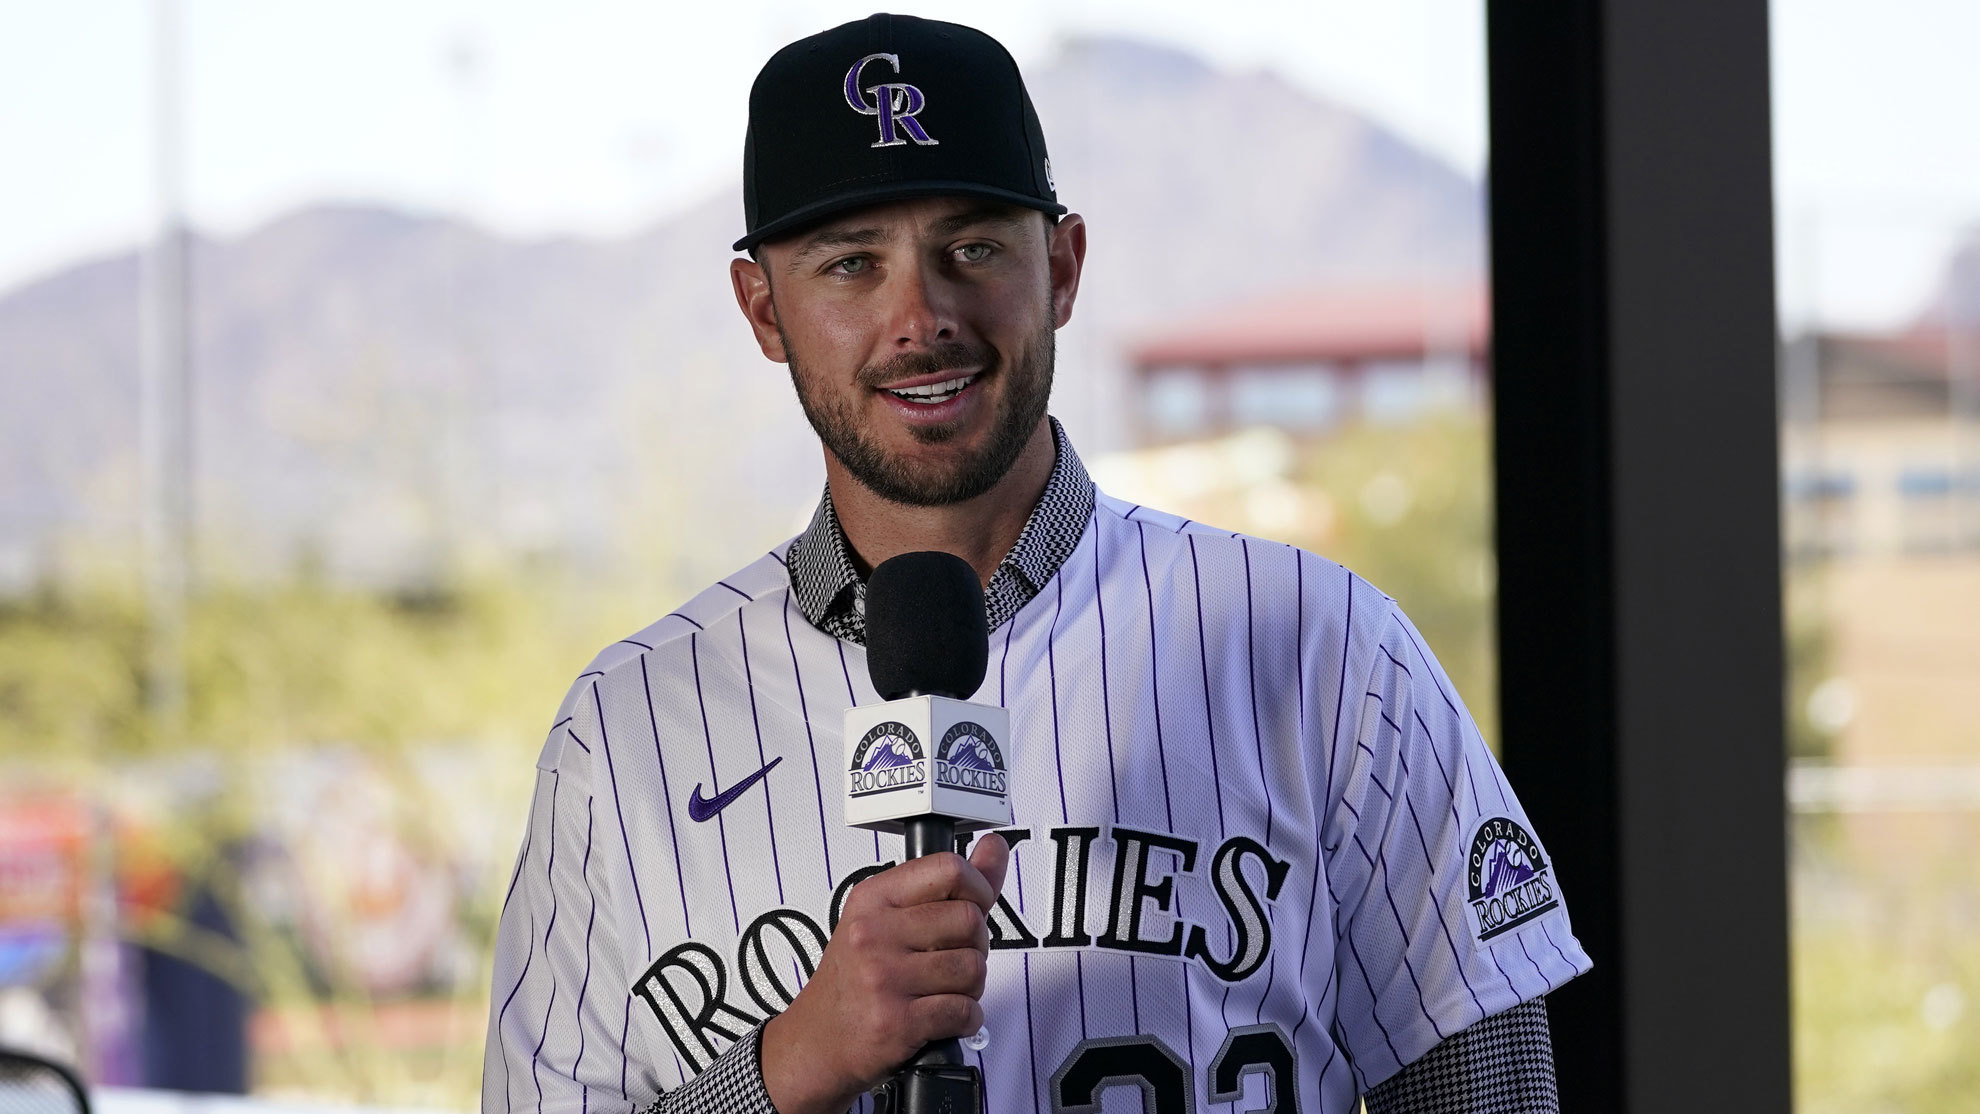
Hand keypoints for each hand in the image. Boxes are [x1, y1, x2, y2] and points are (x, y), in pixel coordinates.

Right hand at [761, 833, 1009, 1113]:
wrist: (817, 1042)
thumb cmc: (854, 980)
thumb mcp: (886, 919)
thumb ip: (948, 886)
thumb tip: (994, 847)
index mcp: (873, 899)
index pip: (949, 868)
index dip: (978, 887)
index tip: (976, 904)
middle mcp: (874, 933)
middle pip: (970, 921)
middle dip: (975, 946)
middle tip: (951, 960)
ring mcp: (883, 977)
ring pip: (973, 968)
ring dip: (970, 986)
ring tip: (941, 991)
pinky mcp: (896, 1021)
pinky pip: (964, 1011)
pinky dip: (965, 1019)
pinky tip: (943, 1017)